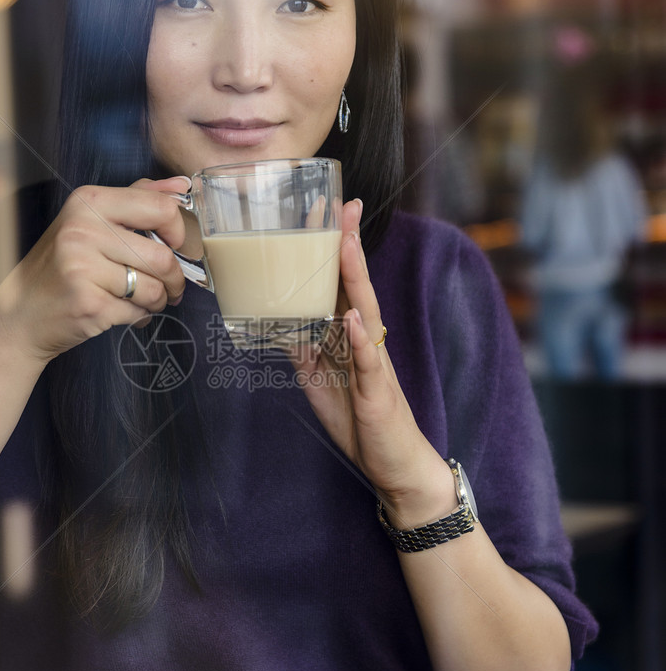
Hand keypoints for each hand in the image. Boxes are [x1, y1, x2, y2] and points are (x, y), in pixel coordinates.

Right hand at [0, 176, 190, 366]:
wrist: (21, 313)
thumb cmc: (62, 267)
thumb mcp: (91, 221)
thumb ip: (137, 199)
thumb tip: (181, 184)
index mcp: (89, 202)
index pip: (162, 208)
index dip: (179, 232)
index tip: (175, 246)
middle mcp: (83, 229)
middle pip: (163, 255)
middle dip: (174, 278)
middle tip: (169, 286)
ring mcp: (82, 267)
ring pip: (154, 288)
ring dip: (158, 300)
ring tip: (143, 300)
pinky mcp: (88, 303)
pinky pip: (137, 312)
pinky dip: (138, 317)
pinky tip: (121, 312)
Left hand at [291, 200, 454, 525]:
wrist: (396, 465)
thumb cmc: (362, 421)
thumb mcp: (320, 380)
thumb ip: (303, 348)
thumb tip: (274, 322)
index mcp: (352, 337)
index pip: (341, 284)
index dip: (333, 249)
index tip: (325, 211)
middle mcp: (367, 342)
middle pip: (356, 285)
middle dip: (347, 245)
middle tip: (342, 204)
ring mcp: (374, 364)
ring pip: (365, 312)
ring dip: (356, 278)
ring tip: (347, 244)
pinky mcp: (377, 392)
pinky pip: (368, 361)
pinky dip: (360, 338)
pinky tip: (353, 317)